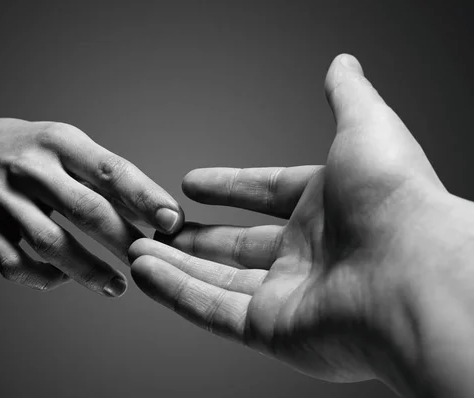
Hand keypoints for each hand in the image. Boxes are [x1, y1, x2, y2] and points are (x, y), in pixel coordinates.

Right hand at [0, 118, 182, 293]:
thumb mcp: (68, 147)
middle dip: (122, 240)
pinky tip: (64, 279)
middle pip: (83, 209)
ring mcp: (1, 198)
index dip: (144, 197)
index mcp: (59, 141)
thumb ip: (107, 179)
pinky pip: (14, 263)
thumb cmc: (33, 152)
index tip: (173, 222)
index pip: (109, 170)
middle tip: (152, 262)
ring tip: (118, 287)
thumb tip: (160, 214)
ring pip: (48, 243)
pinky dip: (42, 277)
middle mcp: (28, 166)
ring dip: (87, 270)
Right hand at [128, 54, 468, 394]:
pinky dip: (176, 293)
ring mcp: (289, 297)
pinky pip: (213, 311)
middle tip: (157, 225)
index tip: (193, 182)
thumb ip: (346, 96)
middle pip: (237, 246)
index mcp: (330, 210)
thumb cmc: (394, 200)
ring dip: (173, 265)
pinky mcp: (272, 331)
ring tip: (134, 248)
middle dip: (194, 236)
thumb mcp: (364, 127)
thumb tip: (343, 63)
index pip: (268, 194)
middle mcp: (310, 256)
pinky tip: (144, 273)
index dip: (229, 186)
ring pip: (216, 280)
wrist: (414, 276)